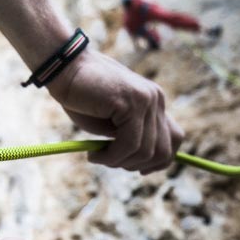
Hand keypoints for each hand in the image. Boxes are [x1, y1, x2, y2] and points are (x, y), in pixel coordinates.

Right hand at [46, 50, 183, 173]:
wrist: (63, 69)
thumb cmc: (82, 98)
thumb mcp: (113, 123)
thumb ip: (131, 136)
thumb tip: (146, 164)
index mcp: (155, 102)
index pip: (175, 139)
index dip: (161, 161)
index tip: (139, 170)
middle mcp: (156, 99)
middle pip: (163, 151)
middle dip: (136, 165)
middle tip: (110, 161)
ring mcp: (146, 99)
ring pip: (145, 151)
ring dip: (119, 162)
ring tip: (97, 156)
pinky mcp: (132, 103)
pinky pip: (130, 144)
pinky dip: (110, 157)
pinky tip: (93, 154)